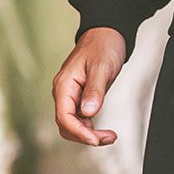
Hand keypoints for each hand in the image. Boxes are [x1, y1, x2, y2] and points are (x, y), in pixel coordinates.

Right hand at [53, 27, 126, 146]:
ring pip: (73, 124)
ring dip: (89, 134)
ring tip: (110, 136)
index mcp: (64, 85)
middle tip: (108, 138)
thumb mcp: (102, 67)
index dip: (79, 132)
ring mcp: (71, 96)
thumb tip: (89, 113)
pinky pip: (80, 119)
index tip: (95, 140)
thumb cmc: (103, 46)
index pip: (64, 116)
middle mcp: (63, 92)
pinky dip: (90, 128)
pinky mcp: (79, 98)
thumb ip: (95, 90)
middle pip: (66, 125)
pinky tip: (103, 130)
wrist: (106, 34)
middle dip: (85, 136)